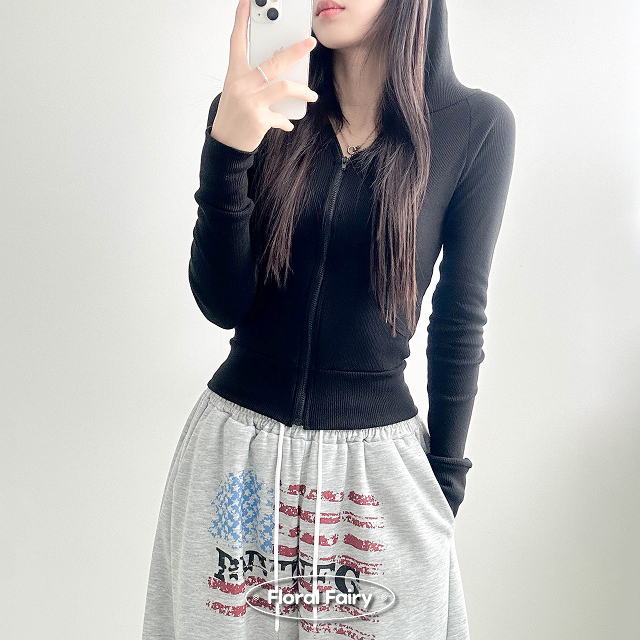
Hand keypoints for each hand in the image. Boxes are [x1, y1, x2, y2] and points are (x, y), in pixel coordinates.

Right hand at [210, 0, 318, 151]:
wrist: (225, 144)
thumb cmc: (233, 115)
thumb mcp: (237, 92)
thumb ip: (255, 81)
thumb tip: (280, 73)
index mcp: (235, 74)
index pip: (237, 41)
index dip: (241, 20)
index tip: (246, 1)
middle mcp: (242, 85)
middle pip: (273, 62)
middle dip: (295, 51)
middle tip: (310, 43)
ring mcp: (250, 102)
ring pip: (284, 87)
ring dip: (302, 90)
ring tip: (312, 95)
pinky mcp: (259, 120)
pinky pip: (281, 117)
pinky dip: (286, 121)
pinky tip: (287, 124)